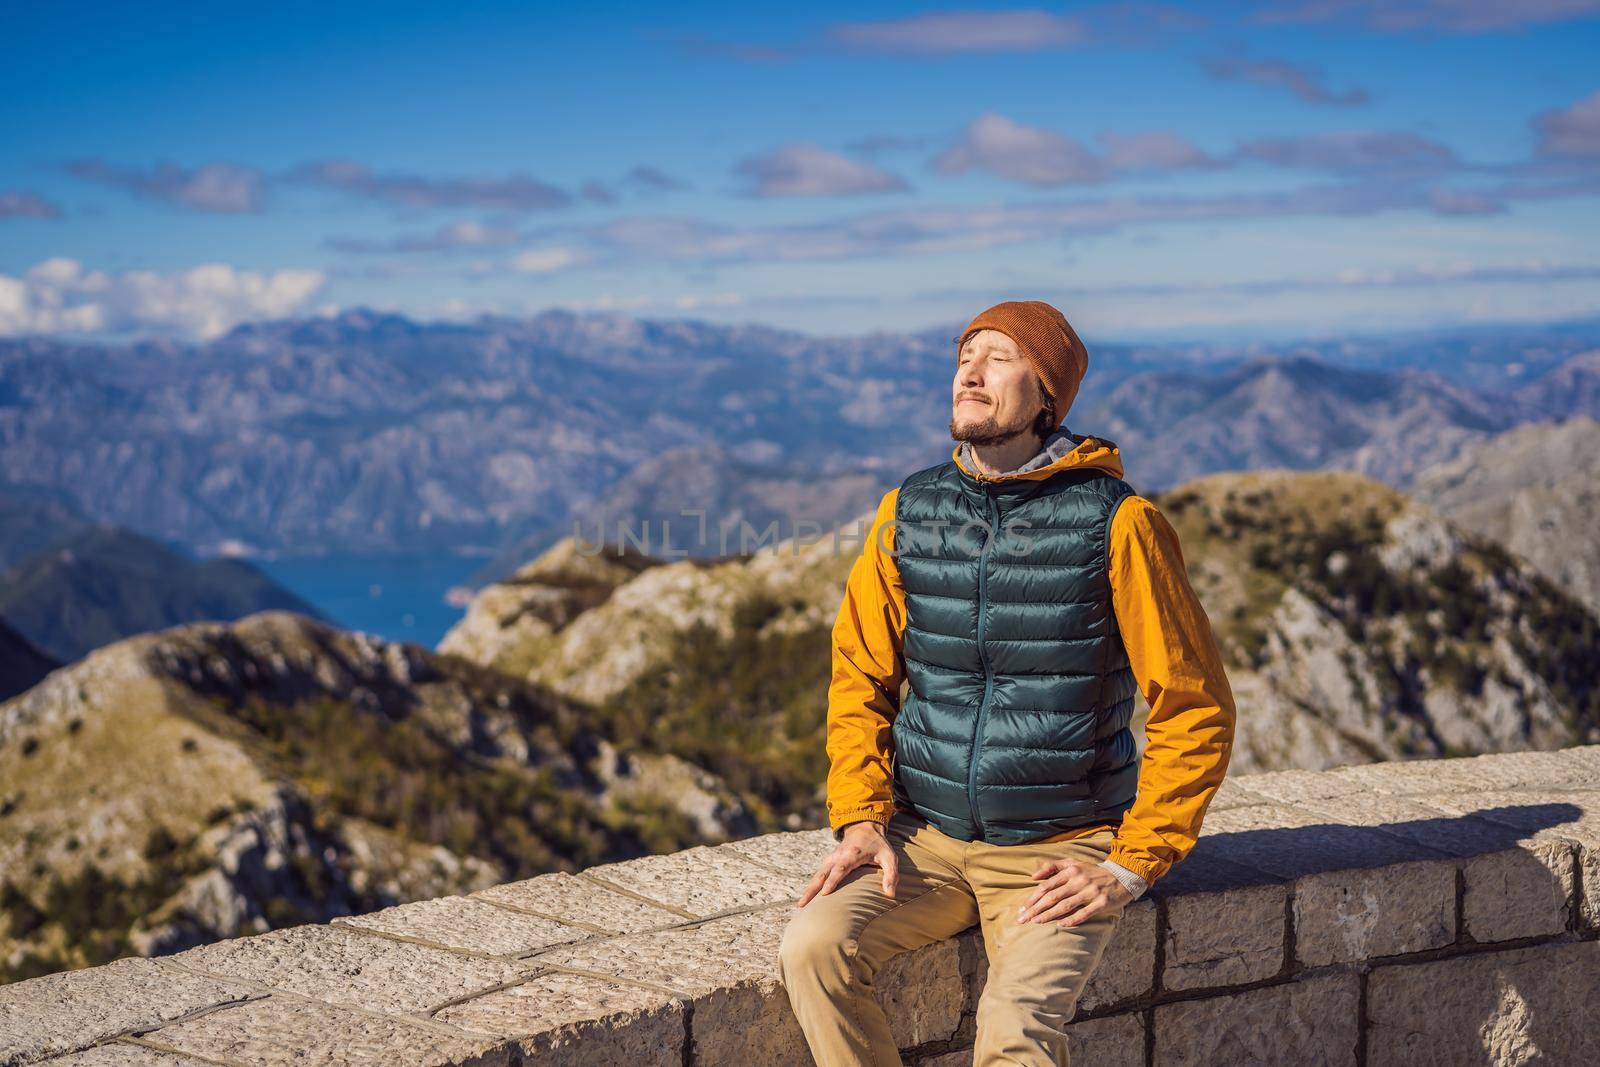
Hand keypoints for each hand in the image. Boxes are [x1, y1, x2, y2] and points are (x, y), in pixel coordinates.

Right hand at [796, 821, 897, 906]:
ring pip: (818, 875)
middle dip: (812, 889)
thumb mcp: (890, 857)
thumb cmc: (878, 845)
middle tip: (803, 904)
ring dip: (809, 889)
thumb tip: (890, 894)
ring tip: (800, 905)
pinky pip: (819, 874)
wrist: (864, 828)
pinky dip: (812, 885)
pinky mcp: (829, 862)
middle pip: (822, 873)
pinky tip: (807, 898)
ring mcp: (831, 858)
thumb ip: (891, 875)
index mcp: (852, 854)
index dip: (832, 881)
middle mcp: (838, 856)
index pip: (840, 869)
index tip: (824, 893)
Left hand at [1016, 859, 1130, 926]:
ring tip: (1035, 923)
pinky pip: (1084, 913)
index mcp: (1070, 871)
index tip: (1022, 908)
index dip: (1033, 898)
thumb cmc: (1093, 872)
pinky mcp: (1101, 903)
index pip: (1047, 886)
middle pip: (1053, 897)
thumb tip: (1033, 877)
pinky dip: (1071, 920)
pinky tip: (1060, 926)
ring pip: (1065, 906)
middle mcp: (1079, 880)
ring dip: (1048, 915)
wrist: (1122, 877)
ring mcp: (1090, 892)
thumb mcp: (1073, 863)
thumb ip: (1053, 867)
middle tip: (1023, 919)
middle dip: (1035, 909)